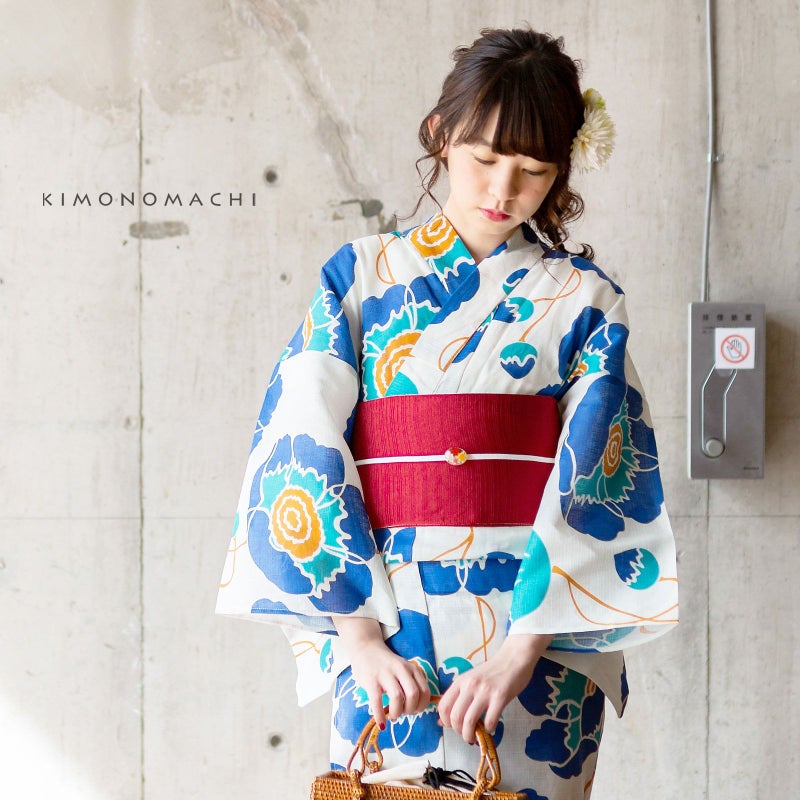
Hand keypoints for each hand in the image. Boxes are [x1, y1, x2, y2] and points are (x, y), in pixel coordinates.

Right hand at [332, 616, 430, 730]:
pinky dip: (380, 715)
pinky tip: (381, 723)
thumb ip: (411, 683)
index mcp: (411, 668)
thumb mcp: (404, 669)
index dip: (421, 705)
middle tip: (404, 713)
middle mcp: (401, 670)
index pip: (425, 691)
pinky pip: (377, 701)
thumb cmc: (386, 664)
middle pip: (413, 695)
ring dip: (397, 712)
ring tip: (393, 716)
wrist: (366, 648)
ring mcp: (385, 674)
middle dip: (411, 710)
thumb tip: (416, 708)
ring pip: (397, 698)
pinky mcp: (371, 680)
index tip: (414, 710)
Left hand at [438, 633, 552, 743]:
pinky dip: (489, 730)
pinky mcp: (500, 697)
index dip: (445, 721)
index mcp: (461, 681)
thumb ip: (459, 697)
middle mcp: (470, 685)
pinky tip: (491, 728)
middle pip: (455, 717)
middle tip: (466, 734)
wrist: (513, 659)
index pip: (443, 706)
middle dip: (458, 731)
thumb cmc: (492, 671)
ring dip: (470, 735)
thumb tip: (443, 721)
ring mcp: (485, 691)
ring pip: (469, 721)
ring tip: (475, 737)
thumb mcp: (471, 680)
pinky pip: (490, 721)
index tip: (452, 727)